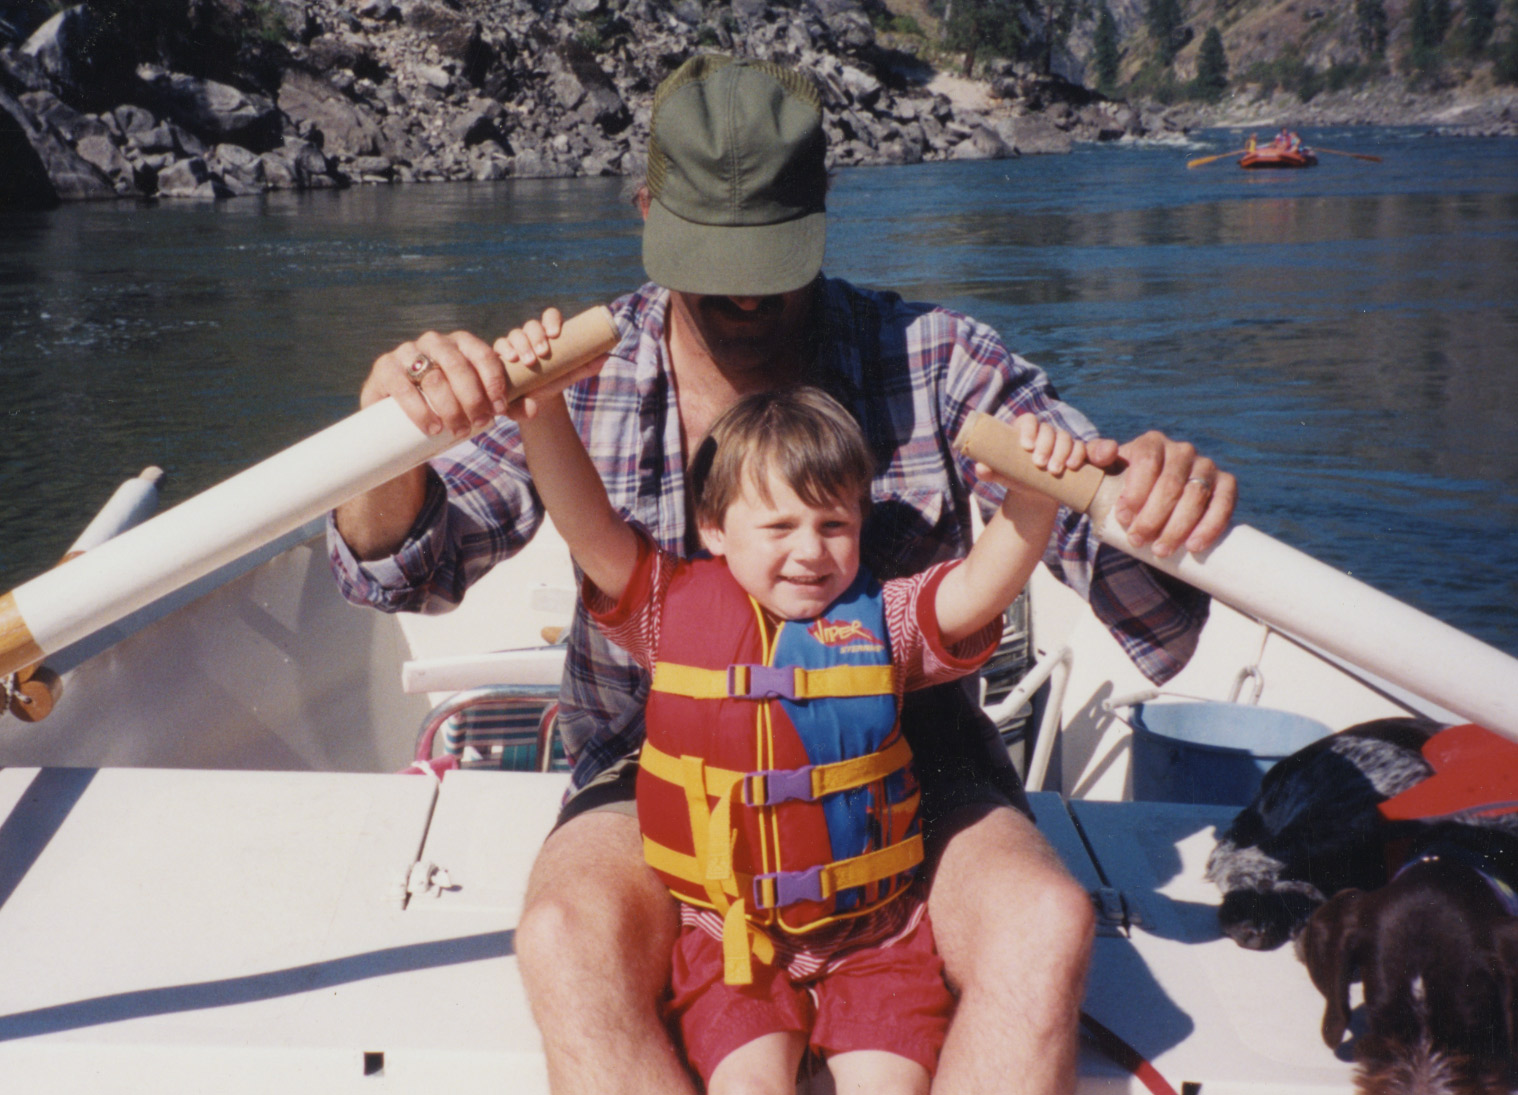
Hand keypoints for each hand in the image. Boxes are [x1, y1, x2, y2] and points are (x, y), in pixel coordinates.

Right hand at [361, 328, 510, 438]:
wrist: (402, 419)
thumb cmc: (450, 406)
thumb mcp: (479, 404)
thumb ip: (507, 405)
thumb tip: (534, 409)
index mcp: (460, 343)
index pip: (482, 355)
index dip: (494, 382)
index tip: (499, 410)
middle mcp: (434, 342)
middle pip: (458, 366)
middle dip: (473, 398)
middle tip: (479, 425)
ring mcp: (406, 352)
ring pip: (433, 377)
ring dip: (450, 408)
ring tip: (458, 432)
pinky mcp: (384, 368)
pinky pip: (402, 386)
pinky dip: (420, 409)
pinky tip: (433, 427)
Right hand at [494, 309, 606, 420]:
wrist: (536, 398)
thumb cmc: (554, 380)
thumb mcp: (570, 374)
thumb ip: (587, 366)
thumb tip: (606, 356)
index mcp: (548, 333)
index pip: (549, 317)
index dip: (551, 320)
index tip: (555, 333)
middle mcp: (530, 335)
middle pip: (530, 325)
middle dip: (536, 336)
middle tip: (543, 353)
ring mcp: (514, 343)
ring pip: (515, 334)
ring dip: (521, 344)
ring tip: (528, 361)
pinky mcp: (500, 354)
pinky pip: (499, 346)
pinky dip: (504, 350)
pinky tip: (510, 358)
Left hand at [973, 414, 1088, 502]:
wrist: (1032, 491)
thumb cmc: (1013, 476)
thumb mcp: (998, 474)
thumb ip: (986, 470)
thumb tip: (981, 468)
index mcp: (1023, 430)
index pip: (1027, 420)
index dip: (1028, 429)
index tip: (1026, 446)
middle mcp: (1043, 432)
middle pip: (1047, 429)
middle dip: (1045, 445)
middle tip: (1039, 464)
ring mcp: (1059, 441)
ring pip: (1064, 437)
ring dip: (1061, 452)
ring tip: (1054, 471)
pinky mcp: (1073, 451)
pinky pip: (1079, 446)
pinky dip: (1077, 454)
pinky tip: (1072, 466)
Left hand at [1085, 431, 1234, 556]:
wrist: (1152, 499)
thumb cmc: (1123, 486)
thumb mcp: (1104, 471)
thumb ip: (1093, 457)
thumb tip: (1105, 453)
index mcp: (1151, 443)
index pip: (1147, 462)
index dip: (1136, 492)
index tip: (1123, 518)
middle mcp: (1182, 450)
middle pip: (1171, 483)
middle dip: (1153, 516)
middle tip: (1137, 540)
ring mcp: (1206, 466)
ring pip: (1196, 495)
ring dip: (1178, 526)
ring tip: (1160, 550)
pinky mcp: (1225, 484)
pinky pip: (1224, 502)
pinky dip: (1210, 526)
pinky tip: (1194, 546)